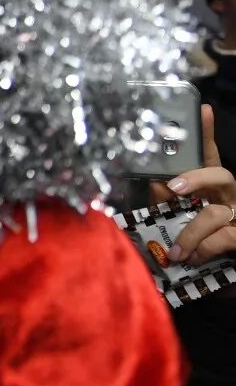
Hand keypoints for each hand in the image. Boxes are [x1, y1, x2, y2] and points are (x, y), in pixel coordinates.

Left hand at [151, 105, 235, 266]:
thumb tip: (156, 182)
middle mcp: (227, 197)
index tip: (202, 109)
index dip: (206, 133)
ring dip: (190, 233)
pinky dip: (203, 249)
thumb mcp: (172, 216)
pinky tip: (192, 258)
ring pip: (215, 213)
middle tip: (173, 187)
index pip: (207, 155)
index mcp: (209, 187)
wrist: (214, 276)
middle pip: (220, 174)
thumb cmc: (190, 240)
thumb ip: (162, 199)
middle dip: (197, 178)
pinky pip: (223, 239)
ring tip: (174, 251)